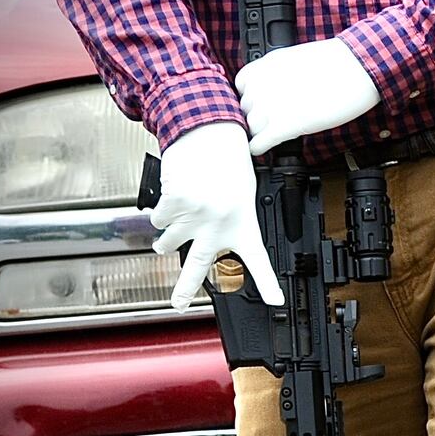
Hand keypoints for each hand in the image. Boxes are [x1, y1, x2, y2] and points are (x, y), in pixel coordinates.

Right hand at [148, 122, 283, 311]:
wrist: (209, 132)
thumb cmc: (227, 163)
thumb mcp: (241, 195)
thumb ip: (228, 221)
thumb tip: (204, 242)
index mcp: (243, 223)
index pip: (259, 260)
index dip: (268, 284)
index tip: (276, 301)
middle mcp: (219, 224)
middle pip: (196, 265)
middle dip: (184, 288)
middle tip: (178, 304)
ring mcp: (195, 215)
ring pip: (168, 240)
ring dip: (167, 237)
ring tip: (177, 222)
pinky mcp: (175, 202)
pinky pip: (158, 218)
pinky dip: (162, 211)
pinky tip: (175, 195)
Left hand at [237, 38, 379, 155]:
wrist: (357, 68)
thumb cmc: (337, 63)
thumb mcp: (295, 59)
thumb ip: (278, 73)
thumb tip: (276, 87)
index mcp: (264, 67)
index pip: (241, 86)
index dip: (252, 96)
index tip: (262, 103)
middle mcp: (262, 86)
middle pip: (246, 109)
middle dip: (257, 115)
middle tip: (272, 120)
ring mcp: (271, 107)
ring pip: (250, 127)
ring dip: (258, 133)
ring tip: (269, 136)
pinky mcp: (286, 126)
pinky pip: (260, 143)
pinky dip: (260, 148)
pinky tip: (264, 149)